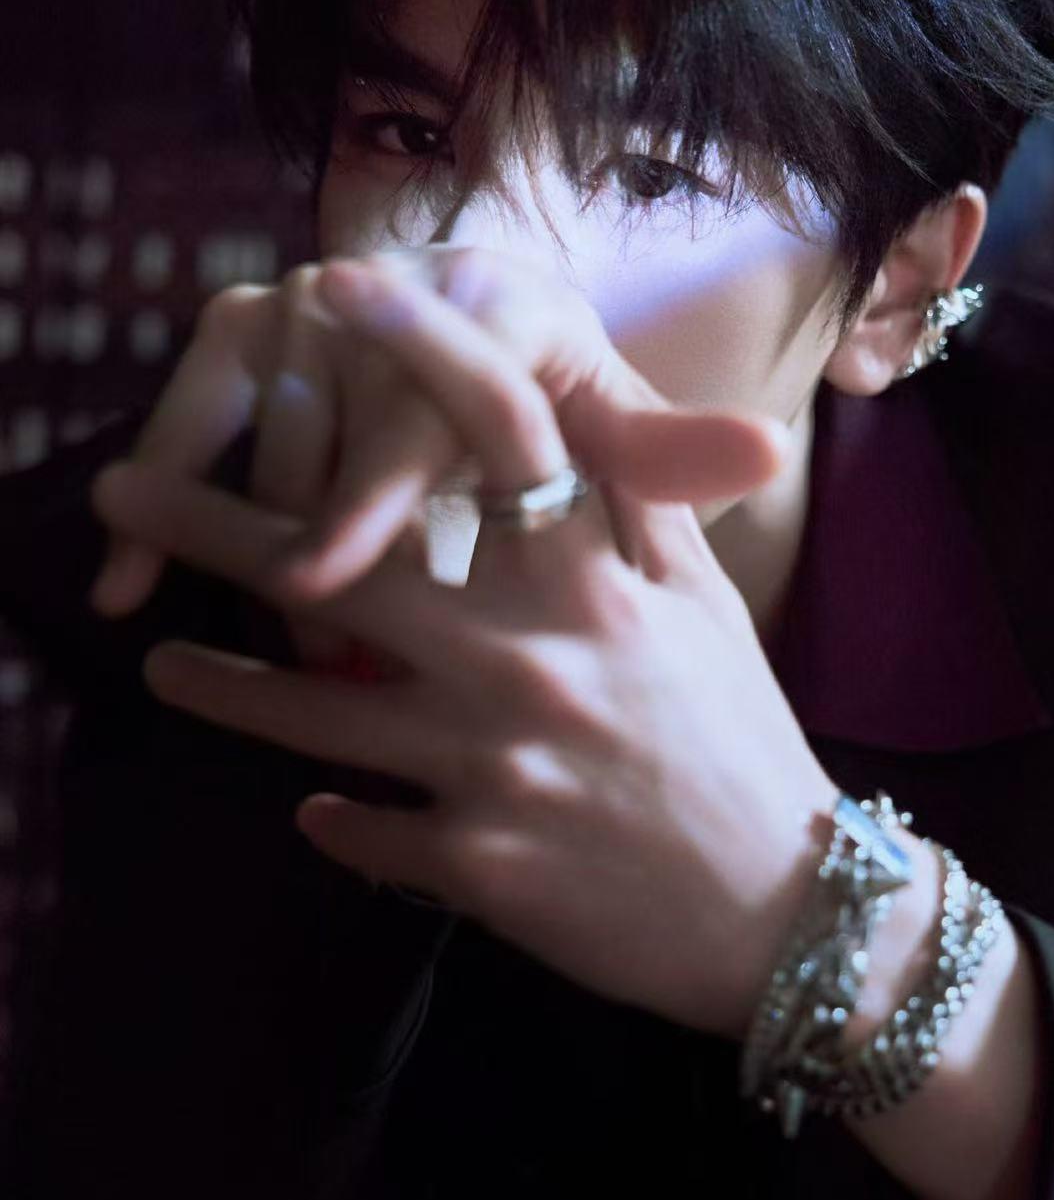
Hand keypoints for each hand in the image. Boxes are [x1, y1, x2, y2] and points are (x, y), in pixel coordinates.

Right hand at [90, 249, 786, 617]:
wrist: (473, 307)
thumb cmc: (553, 390)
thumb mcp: (608, 422)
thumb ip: (669, 454)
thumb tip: (771, 452)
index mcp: (500, 306)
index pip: (433, 403)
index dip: (380, 492)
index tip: (328, 575)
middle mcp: (397, 291)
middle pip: (337, 429)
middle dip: (311, 546)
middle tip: (311, 649)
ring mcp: (311, 301)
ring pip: (265, 442)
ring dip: (256, 546)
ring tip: (266, 652)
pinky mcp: (245, 328)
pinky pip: (191, 414)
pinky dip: (160, 499)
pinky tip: (126, 588)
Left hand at [91, 261, 839, 1037]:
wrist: (784, 913)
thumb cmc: (741, 748)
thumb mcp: (704, 616)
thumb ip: (641, 515)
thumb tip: (588, 421)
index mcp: (593, 586)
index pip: (503, 432)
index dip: (422, 345)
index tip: (344, 286)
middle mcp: (530, 660)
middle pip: (343, 567)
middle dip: (217, 523)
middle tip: (122, 490)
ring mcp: (492, 765)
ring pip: (315, 710)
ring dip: (225, 687)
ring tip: (163, 666)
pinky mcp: (474, 863)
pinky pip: (362, 831)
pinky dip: (330, 822)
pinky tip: (307, 811)